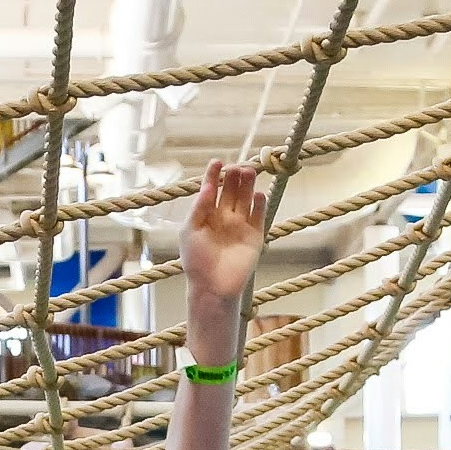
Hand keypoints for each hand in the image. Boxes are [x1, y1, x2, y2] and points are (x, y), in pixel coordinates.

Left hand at [181, 159, 267, 309]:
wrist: (213, 287)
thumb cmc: (197, 261)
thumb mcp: (190, 231)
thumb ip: (199, 208)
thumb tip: (208, 186)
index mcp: (207, 214)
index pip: (212, 189)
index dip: (214, 175)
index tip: (217, 162)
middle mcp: (225, 217)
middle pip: (232, 191)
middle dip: (234, 178)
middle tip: (237, 166)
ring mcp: (241, 225)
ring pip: (246, 199)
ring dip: (248, 185)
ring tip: (249, 171)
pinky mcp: (255, 235)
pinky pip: (259, 216)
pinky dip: (260, 204)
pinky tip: (258, 194)